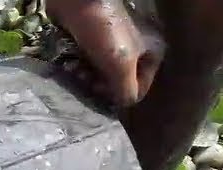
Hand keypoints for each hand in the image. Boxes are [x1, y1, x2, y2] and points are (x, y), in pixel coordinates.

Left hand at [46, 0, 164, 106]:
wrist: (79, 0)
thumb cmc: (105, 32)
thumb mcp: (121, 67)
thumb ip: (126, 91)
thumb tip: (123, 105)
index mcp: (152, 53)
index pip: (139, 90)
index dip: (118, 95)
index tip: (101, 90)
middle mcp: (136, 50)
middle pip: (117, 82)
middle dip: (99, 85)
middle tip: (86, 79)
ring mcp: (113, 44)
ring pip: (100, 73)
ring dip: (86, 77)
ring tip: (76, 70)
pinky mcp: (93, 40)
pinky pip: (87, 61)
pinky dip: (78, 65)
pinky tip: (70, 63)